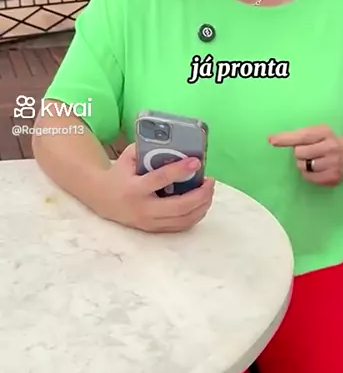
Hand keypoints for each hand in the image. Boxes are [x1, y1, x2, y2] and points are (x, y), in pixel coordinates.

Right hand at [93, 143, 214, 231]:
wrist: (102, 199)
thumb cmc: (119, 174)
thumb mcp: (127, 158)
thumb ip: (146, 150)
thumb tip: (174, 143)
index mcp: (134, 188)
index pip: (160, 179)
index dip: (180, 170)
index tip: (196, 162)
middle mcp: (143, 208)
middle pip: (179, 206)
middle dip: (200, 194)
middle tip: (210, 180)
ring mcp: (149, 222)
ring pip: (183, 219)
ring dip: (202, 205)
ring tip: (209, 190)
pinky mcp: (154, 229)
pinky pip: (181, 226)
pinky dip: (196, 215)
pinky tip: (202, 203)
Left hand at [268, 125, 342, 186]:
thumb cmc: (326, 142)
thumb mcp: (317, 132)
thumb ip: (297, 135)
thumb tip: (272, 139)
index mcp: (325, 132)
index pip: (302, 136)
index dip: (286, 139)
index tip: (272, 140)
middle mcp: (331, 147)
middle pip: (299, 152)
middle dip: (300, 153)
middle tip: (309, 152)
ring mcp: (333, 163)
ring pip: (302, 166)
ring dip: (303, 164)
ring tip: (314, 160)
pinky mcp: (332, 178)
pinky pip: (308, 177)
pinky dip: (309, 174)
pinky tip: (318, 169)